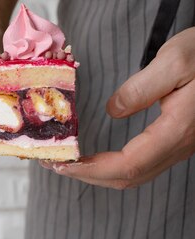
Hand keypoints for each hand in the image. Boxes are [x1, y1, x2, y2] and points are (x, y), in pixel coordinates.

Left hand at [41, 27, 194, 188]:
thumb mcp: (175, 60)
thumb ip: (142, 88)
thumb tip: (112, 111)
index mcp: (177, 129)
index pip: (129, 165)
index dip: (93, 170)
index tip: (63, 164)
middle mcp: (180, 145)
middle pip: (130, 177)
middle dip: (89, 176)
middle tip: (56, 165)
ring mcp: (181, 145)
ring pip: (138, 174)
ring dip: (100, 174)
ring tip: (71, 163)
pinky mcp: (179, 139)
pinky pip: (145, 163)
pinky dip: (115, 165)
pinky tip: (99, 157)